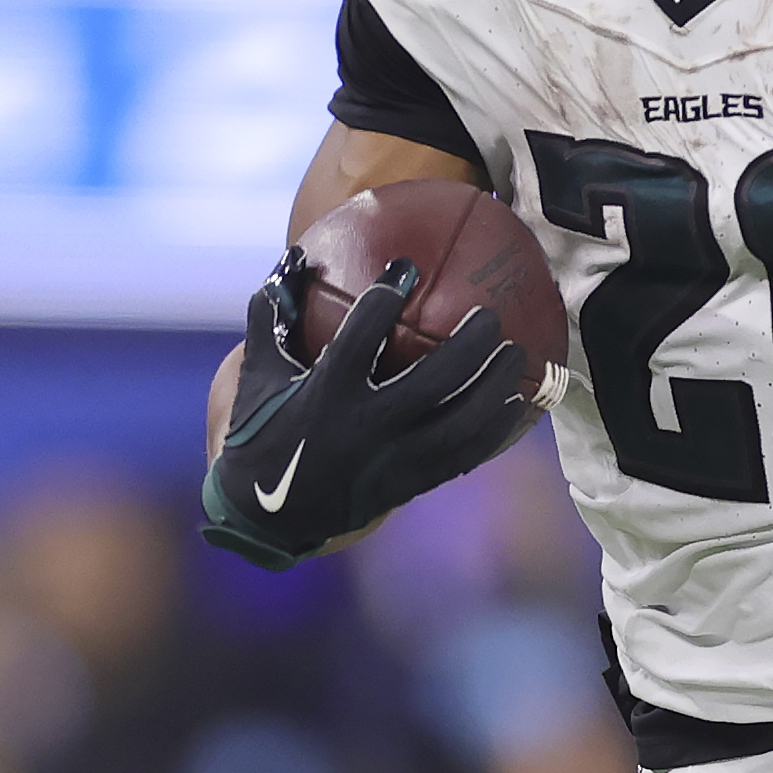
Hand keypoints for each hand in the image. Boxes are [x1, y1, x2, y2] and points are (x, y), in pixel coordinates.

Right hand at [199, 255, 534, 569]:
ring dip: (492, 387)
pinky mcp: (406, 485)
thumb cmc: (262, 430)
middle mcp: (361, 430)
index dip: (385, 299)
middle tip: (488, 315)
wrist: (266, 515)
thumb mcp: (257, 373)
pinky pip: (461, 459)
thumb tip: (294, 257)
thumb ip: (272, 316)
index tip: (407, 268)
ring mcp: (388, 462)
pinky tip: (512, 406)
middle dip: (467, 346)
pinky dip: (491, 431)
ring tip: (515, 354)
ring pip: (457, 424)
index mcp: (323, 395)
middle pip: (431, 383)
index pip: (360, 338)